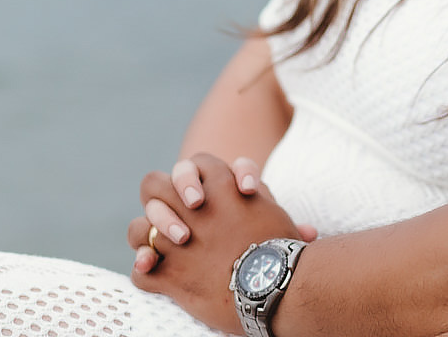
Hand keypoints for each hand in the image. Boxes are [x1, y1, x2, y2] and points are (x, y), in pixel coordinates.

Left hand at [127, 153, 306, 332]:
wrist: (271, 284)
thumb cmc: (283, 249)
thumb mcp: (282, 221)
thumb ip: (277, 217)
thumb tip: (307, 231)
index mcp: (219, 185)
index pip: (196, 163)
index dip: (200, 177)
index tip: (213, 197)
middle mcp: (191, 208)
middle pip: (153, 184)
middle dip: (159, 198)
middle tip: (178, 219)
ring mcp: (175, 242)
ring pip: (140, 228)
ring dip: (147, 235)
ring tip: (163, 247)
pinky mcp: (170, 276)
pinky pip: (141, 272)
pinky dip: (145, 271)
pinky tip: (153, 271)